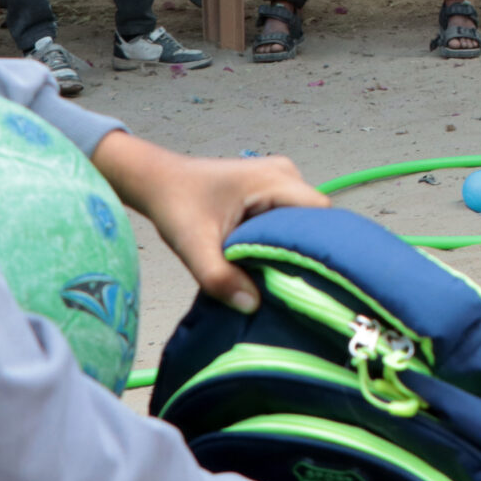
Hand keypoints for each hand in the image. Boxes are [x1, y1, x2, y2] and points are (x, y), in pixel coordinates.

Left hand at [88, 132, 329, 314]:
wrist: (159, 182)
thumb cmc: (176, 206)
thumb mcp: (193, 245)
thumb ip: (219, 277)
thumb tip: (251, 306)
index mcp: (275, 179)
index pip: (321, 214)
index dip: (320, 246)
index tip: (309, 279)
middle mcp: (286, 174)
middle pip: (317, 219)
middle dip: (306, 250)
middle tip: (293, 285)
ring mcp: (282, 180)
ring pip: (305, 221)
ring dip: (293, 247)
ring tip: (278, 275)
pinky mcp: (274, 191)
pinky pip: (292, 219)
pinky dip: (283, 240)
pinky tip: (269, 262)